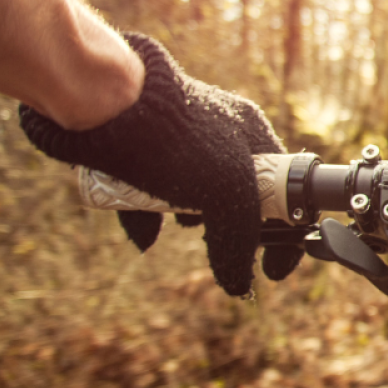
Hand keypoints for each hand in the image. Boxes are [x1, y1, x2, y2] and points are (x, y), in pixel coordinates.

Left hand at [21, 33, 294, 296]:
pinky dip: (149, 214)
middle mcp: (218, 131)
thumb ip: (239, 240)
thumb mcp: (227, 194)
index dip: (283, 227)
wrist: (103, 101)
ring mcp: (175, 138)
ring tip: (179, 223)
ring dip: (187, 216)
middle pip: (236, 192)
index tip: (272, 265)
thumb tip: (239, 286)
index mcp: (251, 132)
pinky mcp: (136, 147)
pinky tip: (143, 230)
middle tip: (220, 243)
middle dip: (229, 224)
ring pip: (191, 192)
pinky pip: (149, 191)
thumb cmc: (177, 141)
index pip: (284, 185)